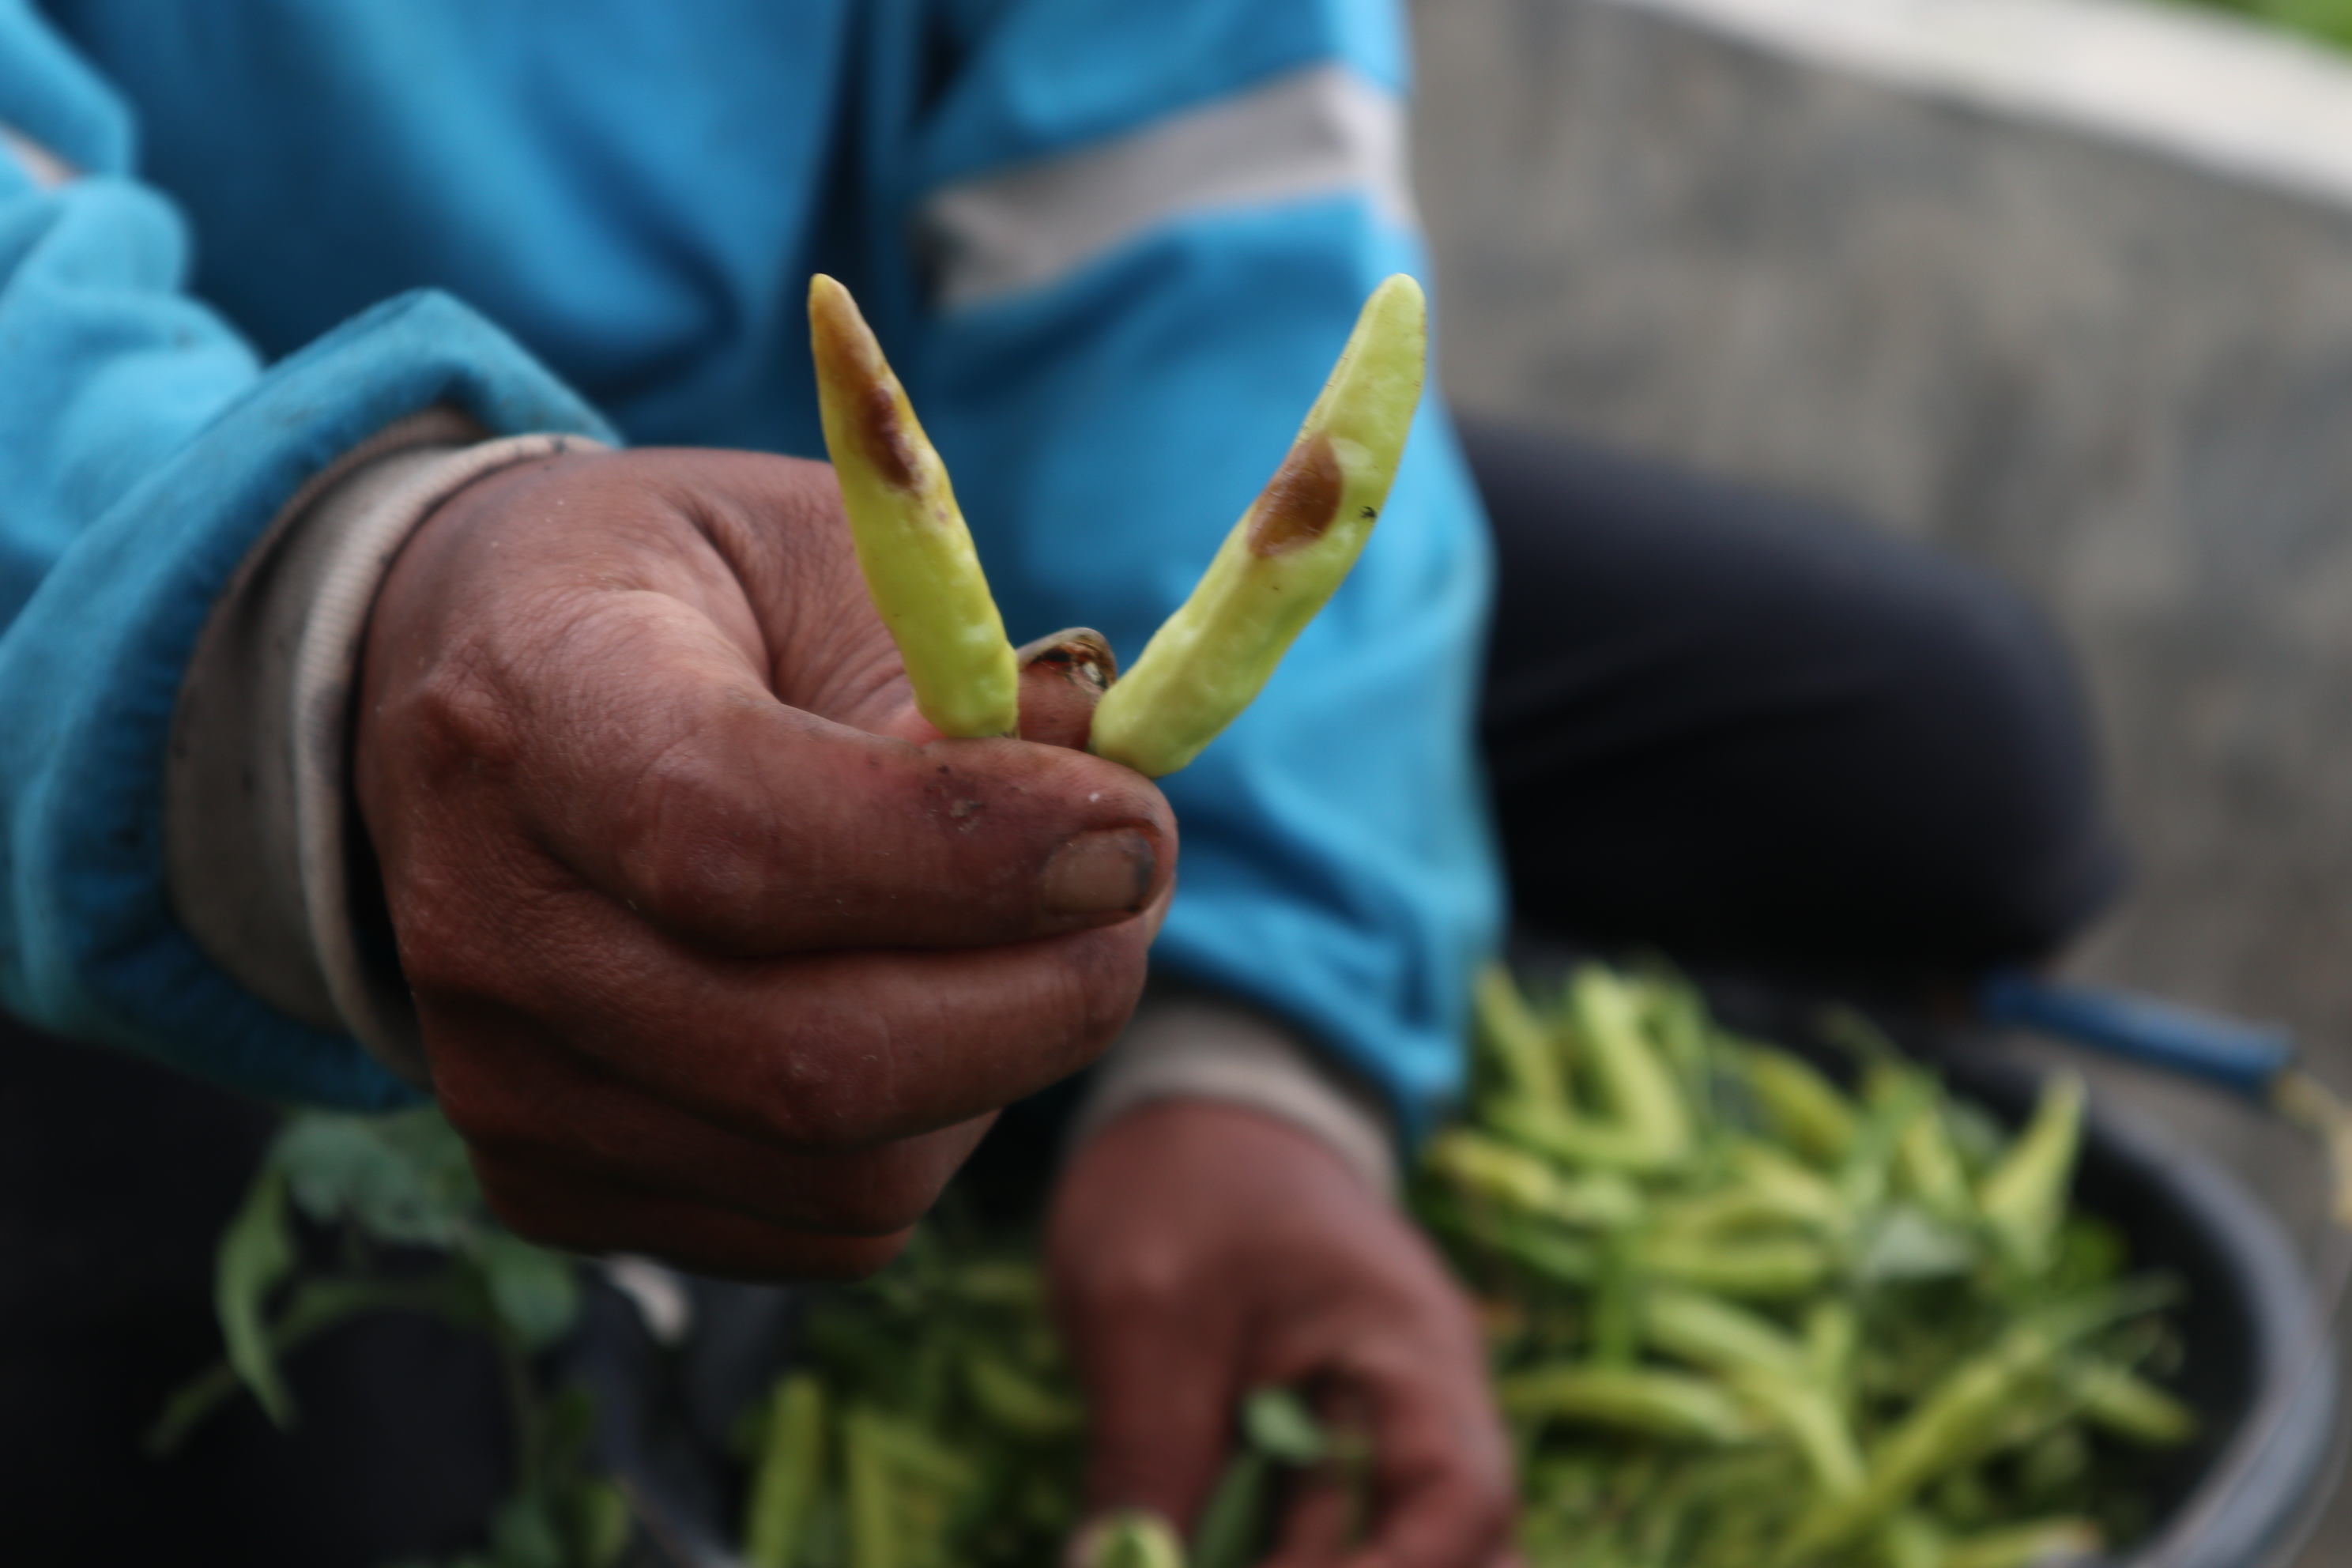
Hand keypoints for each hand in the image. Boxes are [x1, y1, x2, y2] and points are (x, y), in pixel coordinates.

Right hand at [355, 447, 1173, 1278]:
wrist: (475, 691)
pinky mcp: (551, 1188)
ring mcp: (502, 1084)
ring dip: (1006, 1067)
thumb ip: (959, 678)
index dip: (965, 853)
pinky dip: (934, 1136)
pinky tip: (929, 1009)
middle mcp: (483, 923)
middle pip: (806, 1061)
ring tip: (1036, 937)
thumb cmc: (684, 601)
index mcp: (529, 707)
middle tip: (1137, 892)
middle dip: (1043, 996)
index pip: (730, 835)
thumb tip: (1110, 812)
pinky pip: (822, 1226)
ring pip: (844, 1173)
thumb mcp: (821, 556)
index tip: (1133, 826)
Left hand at [1049, 1101, 1515, 1567]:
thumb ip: (1140, 1456)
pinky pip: (1331, 1544)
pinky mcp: (1326, 1468)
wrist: (1198, 1119)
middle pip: (1459, 1549)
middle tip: (1205, 1566)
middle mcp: (1428, 1408)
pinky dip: (1277, 1557)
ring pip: (1402, 1551)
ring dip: (1306, 1563)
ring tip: (1192, 1555)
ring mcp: (1383, 1441)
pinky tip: (1192, 1553)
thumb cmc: (1181, 1186)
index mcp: (1413, 1347)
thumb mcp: (1138, 1308)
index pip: (1462, 1499)